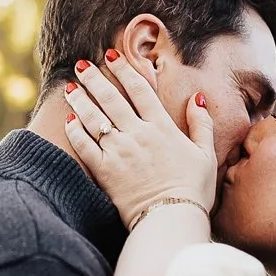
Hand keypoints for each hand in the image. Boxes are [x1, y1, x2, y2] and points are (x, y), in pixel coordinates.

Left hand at [63, 54, 216, 227]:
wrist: (171, 219)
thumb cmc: (193, 190)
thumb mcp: (206, 155)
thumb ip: (201, 124)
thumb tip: (197, 98)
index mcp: (162, 128)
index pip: (140, 90)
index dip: (125, 70)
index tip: (112, 56)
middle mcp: (137, 135)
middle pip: (111, 99)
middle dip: (95, 78)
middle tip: (82, 65)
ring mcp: (118, 152)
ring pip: (94, 118)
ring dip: (80, 100)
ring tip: (70, 87)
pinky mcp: (104, 171)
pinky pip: (84, 146)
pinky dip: (75, 132)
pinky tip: (69, 121)